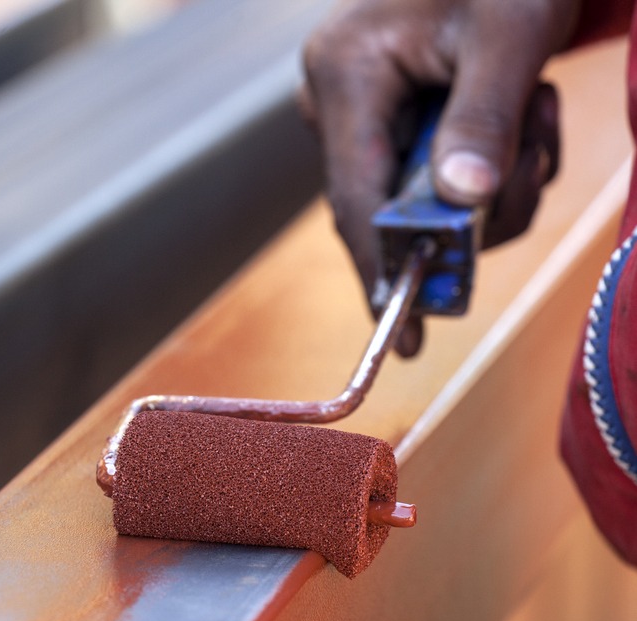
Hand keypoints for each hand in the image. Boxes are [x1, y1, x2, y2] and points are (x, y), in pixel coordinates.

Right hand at [300, 0, 575, 354]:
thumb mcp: (510, 34)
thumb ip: (483, 117)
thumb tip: (462, 202)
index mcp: (344, 74)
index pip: (354, 199)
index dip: (382, 270)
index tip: (404, 335)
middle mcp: (336, 100)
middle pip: (392, 208)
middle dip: (476, 206)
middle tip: (533, 159)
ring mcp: (359, 112)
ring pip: (423, 200)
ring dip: (499, 179)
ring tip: (534, 110)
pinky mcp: (388, 119)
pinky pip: (436, 178)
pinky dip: (493, 163)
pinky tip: (521, 108)